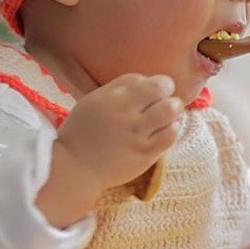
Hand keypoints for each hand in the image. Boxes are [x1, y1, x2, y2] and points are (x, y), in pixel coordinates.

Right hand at [56, 73, 182, 194]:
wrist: (74, 170)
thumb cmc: (81, 137)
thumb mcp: (91, 104)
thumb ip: (115, 93)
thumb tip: (144, 85)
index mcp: (107, 97)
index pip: (138, 78)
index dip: (145, 83)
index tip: (144, 94)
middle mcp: (124, 112)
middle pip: (159, 87)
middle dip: (166, 89)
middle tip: (164, 98)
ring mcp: (136, 133)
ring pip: (170, 109)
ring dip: (174, 108)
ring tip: (169, 114)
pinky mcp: (145, 152)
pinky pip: (170, 134)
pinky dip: (173, 128)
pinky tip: (167, 129)